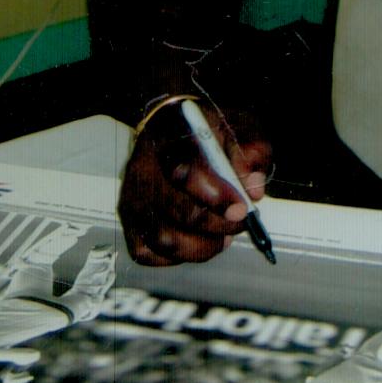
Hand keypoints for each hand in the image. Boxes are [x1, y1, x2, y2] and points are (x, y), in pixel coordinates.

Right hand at [118, 98, 270, 266]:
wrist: (173, 128)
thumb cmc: (208, 131)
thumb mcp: (238, 126)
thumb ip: (252, 152)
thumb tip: (253, 188)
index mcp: (169, 136)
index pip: (186, 172)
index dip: (217, 197)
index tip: (242, 209)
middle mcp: (143, 167)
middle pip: (176, 210)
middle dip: (216, 225)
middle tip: (239, 223)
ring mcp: (132, 196)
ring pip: (163, 238)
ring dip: (201, 246)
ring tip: (221, 236)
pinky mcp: (128, 221)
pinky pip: (148, 253)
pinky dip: (177, 256)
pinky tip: (196, 240)